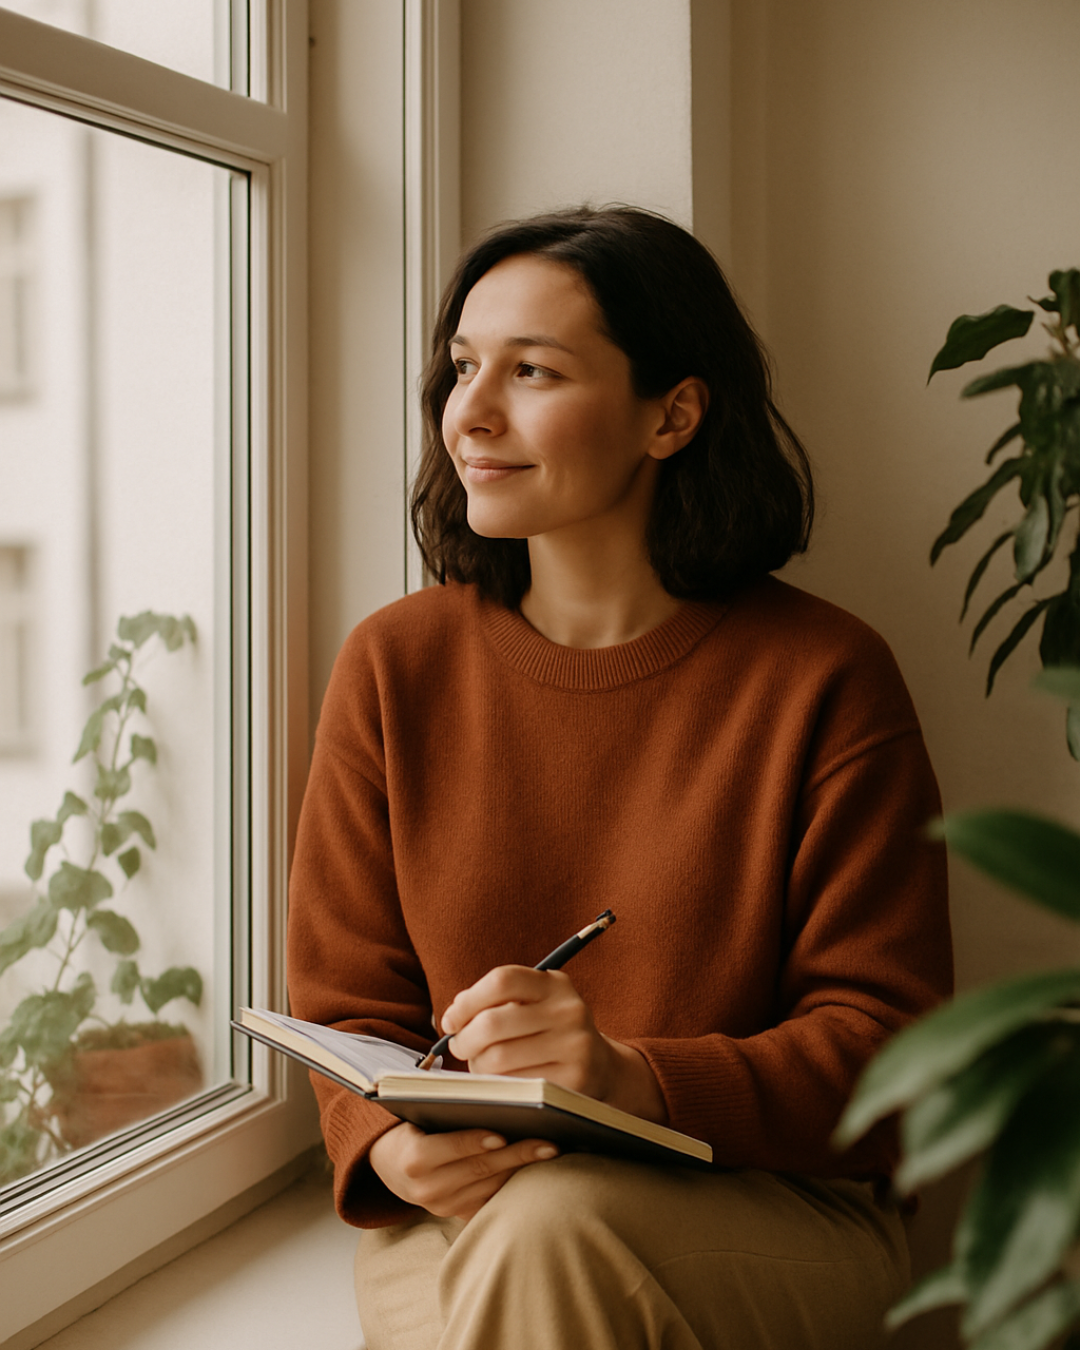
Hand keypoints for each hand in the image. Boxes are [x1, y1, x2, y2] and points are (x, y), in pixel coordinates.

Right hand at [369, 1121, 556, 1220]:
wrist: (389, 1164)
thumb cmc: (413, 1125)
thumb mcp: (418, 1113)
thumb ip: (449, 1107)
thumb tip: (496, 1100)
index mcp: (413, 1158)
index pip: (450, 1148)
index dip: (477, 1142)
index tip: (504, 1135)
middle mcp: (426, 1189)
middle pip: (479, 1169)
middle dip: (516, 1156)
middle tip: (549, 1144)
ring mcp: (442, 1207)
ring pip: (489, 1187)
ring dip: (521, 1171)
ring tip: (549, 1154)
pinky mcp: (456, 1216)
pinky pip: (490, 1201)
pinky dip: (513, 1184)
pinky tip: (537, 1171)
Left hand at [440, 966, 667, 1123]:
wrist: (601, 1067)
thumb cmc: (550, 1032)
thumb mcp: (535, 1005)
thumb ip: (497, 1001)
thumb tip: (454, 1013)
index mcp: (555, 984)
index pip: (502, 980)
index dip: (467, 1001)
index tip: (450, 1020)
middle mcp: (569, 1011)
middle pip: (493, 1023)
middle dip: (464, 1039)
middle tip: (459, 1047)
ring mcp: (574, 1046)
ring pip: (499, 1058)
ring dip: (477, 1066)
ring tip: (479, 1065)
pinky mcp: (573, 1081)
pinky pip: (516, 1085)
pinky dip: (497, 1086)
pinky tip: (499, 1083)